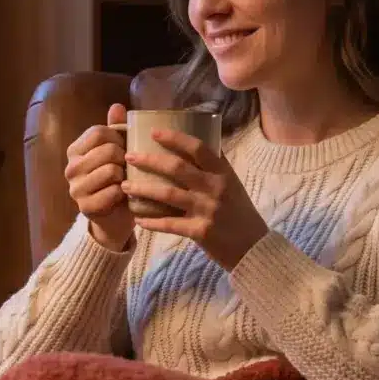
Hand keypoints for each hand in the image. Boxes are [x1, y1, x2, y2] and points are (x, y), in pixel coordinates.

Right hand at [65, 102, 134, 250]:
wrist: (114, 217)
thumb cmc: (117, 179)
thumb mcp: (117, 151)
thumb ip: (115, 128)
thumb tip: (117, 106)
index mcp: (75, 150)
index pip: (99, 132)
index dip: (118, 137)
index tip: (124, 148)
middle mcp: (70, 168)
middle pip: (107, 150)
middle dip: (125, 158)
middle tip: (127, 168)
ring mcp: (75, 188)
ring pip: (111, 170)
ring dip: (125, 176)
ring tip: (125, 181)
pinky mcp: (85, 207)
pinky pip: (113, 192)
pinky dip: (123, 193)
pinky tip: (122, 196)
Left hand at [123, 127, 267, 269]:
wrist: (253, 247)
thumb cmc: (239, 212)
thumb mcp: (232, 184)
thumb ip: (215, 166)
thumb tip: (196, 141)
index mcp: (222, 173)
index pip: (198, 148)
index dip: (175, 138)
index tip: (154, 132)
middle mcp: (215, 188)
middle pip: (177, 168)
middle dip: (149, 160)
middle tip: (128, 156)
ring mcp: (207, 210)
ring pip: (168, 195)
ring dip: (142, 189)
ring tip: (124, 186)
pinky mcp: (201, 232)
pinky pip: (169, 224)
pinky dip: (151, 222)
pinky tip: (138, 220)